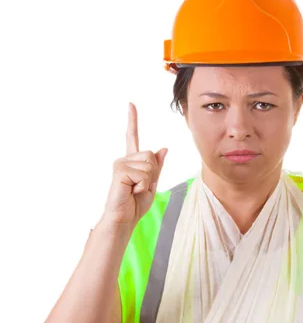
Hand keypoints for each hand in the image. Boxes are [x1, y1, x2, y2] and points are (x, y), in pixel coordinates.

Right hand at [102, 102, 167, 227]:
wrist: (124, 219)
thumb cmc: (135, 204)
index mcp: (131, 161)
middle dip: (153, 174)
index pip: (132, 137)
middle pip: (151, 155)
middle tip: (140, 187)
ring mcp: (120, 163)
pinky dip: (142, 185)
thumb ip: (156, 167)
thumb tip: (163, 148)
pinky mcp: (119, 170)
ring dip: (148, 181)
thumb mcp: (151, 184)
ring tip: (134, 190)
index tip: (131, 104)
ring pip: (149, 164)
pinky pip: (143, 173)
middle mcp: (124, 159)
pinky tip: (131, 191)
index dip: (132, 120)